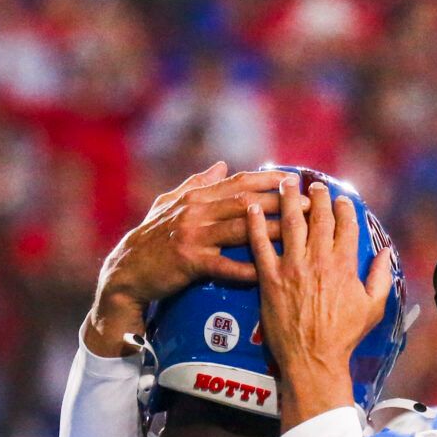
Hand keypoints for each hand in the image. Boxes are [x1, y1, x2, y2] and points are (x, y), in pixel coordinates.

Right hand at [85, 162, 287, 355]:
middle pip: (247, 202)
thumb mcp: (169, 204)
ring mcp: (193, 235)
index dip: (269, 179)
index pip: (239, 182)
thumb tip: (222, 164)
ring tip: (300, 232)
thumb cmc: (151, 239)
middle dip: (282, 201)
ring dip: (273, 230)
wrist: (126, 271)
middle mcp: (196, 210)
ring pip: (241, 229)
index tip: (295, 178)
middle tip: (311, 203)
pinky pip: (223, 264)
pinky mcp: (189, 261)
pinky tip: (267, 270)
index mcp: (196, 196)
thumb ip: (197, 183)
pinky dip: (246, 268)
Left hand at [246, 175, 395, 429]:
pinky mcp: (269, 278)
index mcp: (344, 265)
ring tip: (285, 183)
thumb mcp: (372, 308)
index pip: (346, 225)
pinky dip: (256, 224)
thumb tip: (386, 253)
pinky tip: (252, 207)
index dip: (343, 207)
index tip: (340, 198)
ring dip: (288, 199)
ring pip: (290, 222)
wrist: (313, 359)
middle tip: (313, 183)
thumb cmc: (343, 337)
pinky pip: (260, 245)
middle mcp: (318, 259)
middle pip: (318, 217)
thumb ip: (380, 277)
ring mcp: (292, 267)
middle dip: (317, 195)